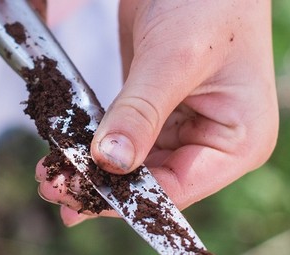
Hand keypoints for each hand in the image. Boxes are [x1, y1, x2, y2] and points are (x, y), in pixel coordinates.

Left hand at [37, 0, 278, 226]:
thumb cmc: (209, 1)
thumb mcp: (173, 58)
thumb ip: (140, 113)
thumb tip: (110, 162)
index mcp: (240, 143)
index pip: (178, 189)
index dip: (126, 200)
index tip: (79, 200)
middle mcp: (215, 144)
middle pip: (151, 183)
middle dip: (102, 187)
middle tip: (53, 190)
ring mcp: (186, 127)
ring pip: (133, 166)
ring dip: (92, 171)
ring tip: (49, 176)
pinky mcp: (158, 110)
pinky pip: (124, 138)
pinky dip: (94, 145)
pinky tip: (64, 152)